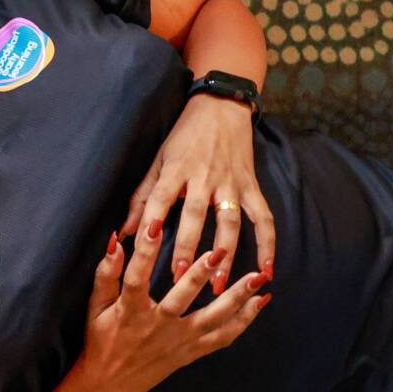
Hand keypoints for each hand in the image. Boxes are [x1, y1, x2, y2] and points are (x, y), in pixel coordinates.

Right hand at [75, 223, 271, 391]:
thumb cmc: (100, 340)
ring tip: (258, 277)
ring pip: (213, 318)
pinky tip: (260, 303)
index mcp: (131, 311)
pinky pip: (223, 338)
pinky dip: (244, 321)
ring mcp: (179, 340)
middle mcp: (157, 326)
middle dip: (202, 273)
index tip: (155, 224)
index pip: (136, 275)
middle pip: (183, 297)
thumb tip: (116, 242)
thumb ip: (106, 274)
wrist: (108, 385)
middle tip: (221, 250)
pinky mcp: (191, 352)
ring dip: (238, 298)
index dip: (144, 250)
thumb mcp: (96, 306)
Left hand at [123, 94, 274, 293]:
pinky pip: (263, 218)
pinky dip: (267, 244)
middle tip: (180, 279)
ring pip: (230, 221)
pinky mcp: (251, 186)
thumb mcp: (158, 161)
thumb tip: (125, 232)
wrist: (221, 107)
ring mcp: (231, 183)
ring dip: (225, 254)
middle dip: (188, 247)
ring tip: (217, 284)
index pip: (160, 198)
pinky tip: (266, 270)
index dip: (151, 221)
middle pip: (196, 215)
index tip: (145, 248)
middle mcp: (204, 177)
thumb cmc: (183, 138)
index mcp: (176, 170)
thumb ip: (142, 198)